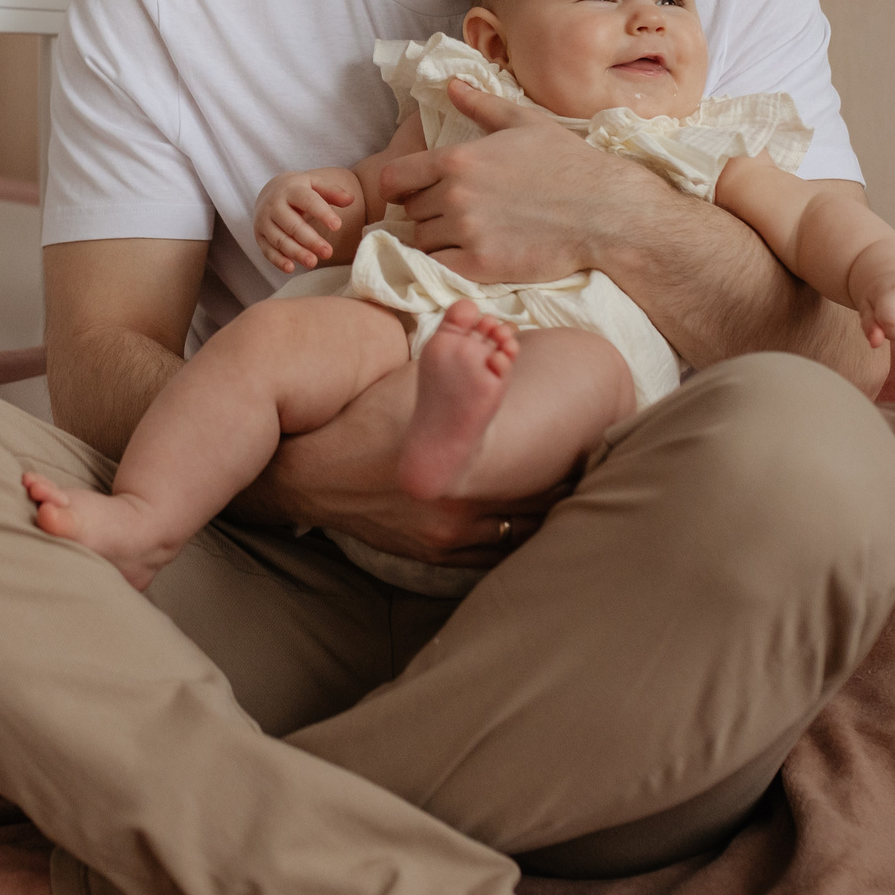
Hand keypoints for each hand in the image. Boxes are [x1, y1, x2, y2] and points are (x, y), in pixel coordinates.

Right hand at [245, 360, 553, 564]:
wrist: (307, 476)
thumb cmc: (361, 421)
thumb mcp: (412, 385)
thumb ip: (458, 368)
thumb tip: (496, 337)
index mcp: (460, 466)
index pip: (542, 468)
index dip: (571, 455)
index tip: (587, 441)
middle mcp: (459, 511)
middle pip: (540, 505)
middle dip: (562, 484)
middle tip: (583, 466)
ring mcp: (447, 539)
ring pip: (521, 533)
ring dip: (542, 513)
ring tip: (562, 492)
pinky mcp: (434, 556)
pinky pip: (493, 555)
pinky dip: (514, 537)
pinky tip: (527, 521)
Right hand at [254, 171, 357, 272]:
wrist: (269, 192)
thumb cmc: (299, 191)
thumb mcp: (315, 185)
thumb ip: (332, 192)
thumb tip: (350, 200)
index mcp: (291, 189)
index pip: (308, 201)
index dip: (322, 213)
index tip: (338, 226)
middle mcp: (274, 205)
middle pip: (292, 224)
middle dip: (310, 240)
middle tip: (328, 252)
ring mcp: (264, 221)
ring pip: (279, 239)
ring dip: (296, 252)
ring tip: (313, 262)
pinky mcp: (259, 236)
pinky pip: (267, 250)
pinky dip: (278, 260)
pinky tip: (291, 268)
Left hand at [376, 78, 657, 283]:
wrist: (604, 211)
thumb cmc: (568, 162)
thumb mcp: (525, 122)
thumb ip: (481, 104)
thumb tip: (450, 85)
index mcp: (458, 159)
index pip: (394, 177)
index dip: (397, 186)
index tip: (409, 192)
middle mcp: (454, 195)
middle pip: (411, 211)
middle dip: (424, 211)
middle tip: (450, 212)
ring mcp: (466, 232)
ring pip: (422, 240)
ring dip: (435, 238)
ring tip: (462, 234)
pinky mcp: (480, 265)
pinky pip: (439, 266)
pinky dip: (446, 262)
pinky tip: (467, 255)